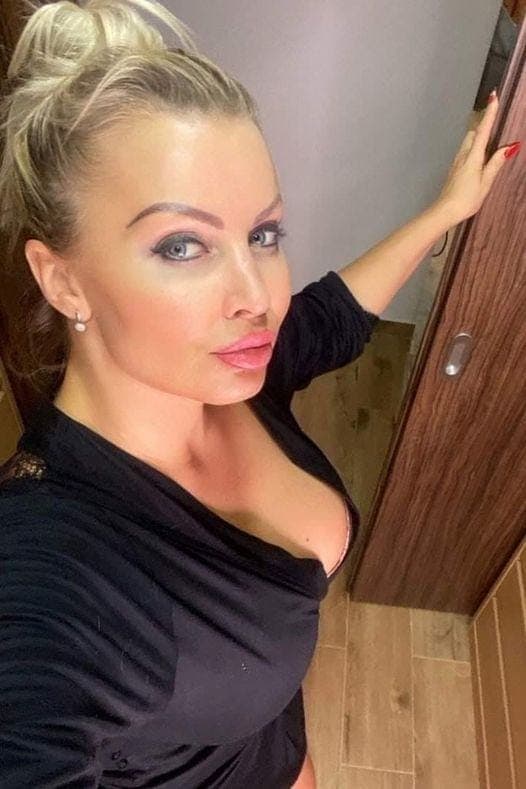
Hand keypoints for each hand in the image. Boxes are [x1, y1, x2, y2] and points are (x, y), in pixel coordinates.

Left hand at [436, 92, 519, 223]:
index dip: (489, 113)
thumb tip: (510, 146)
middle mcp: (463, 155)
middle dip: (483, 125)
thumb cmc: (466, 199)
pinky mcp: (454, 169)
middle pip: (473, 133)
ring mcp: (457, 162)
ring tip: (490, 141)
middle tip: (494, 119)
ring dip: (478, 137)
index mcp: (473, 157)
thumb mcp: (485, 182)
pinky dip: (473, 148)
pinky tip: (479, 157)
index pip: (483, 130)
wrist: (444, 211)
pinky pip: (465, 152)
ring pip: (468, 142)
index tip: (493, 96)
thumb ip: (496, 163)